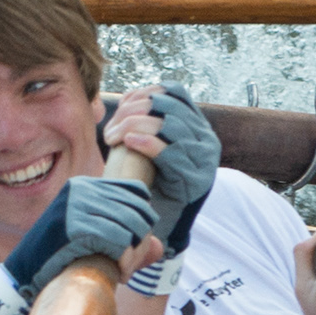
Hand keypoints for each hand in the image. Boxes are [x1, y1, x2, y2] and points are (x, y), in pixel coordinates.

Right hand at [0, 170, 160, 314]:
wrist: (23, 275)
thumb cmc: (59, 258)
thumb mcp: (92, 239)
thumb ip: (127, 237)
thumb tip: (158, 246)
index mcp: (84, 185)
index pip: (136, 190)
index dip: (144, 217)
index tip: (134, 241)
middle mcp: (80, 189)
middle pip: (137, 209)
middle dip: (141, 239)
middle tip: (130, 263)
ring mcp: (76, 206)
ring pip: (130, 225)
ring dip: (133, 253)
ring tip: (124, 270)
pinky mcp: (75, 226)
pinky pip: (117, 240)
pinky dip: (124, 259)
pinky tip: (118, 273)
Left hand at [103, 82, 217, 247]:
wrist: (162, 222)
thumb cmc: (150, 181)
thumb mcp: (148, 144)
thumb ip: (144, 120)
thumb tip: (129, 97)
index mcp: (195, 124)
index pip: (174, 91)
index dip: (144, 93)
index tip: (119, 108)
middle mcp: (205, 136)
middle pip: (167, 106)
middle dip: (132, 112)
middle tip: (110, 131)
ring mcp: (204, 158)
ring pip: (169, 125)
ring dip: (133, 127)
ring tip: (112, 139)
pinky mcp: (198, 179)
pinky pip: (173, 152)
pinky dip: (148, 143)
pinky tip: (128, 143)